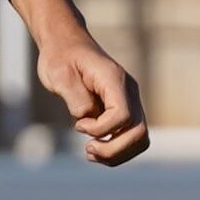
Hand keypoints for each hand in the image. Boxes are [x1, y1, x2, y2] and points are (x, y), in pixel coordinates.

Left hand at [31, 28, 148, 166]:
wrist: (66, 45)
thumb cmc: (60, 58)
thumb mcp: (59, 75)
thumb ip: (75, 98)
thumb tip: (87, 118)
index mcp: (114, 80)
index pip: (122, 115)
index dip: (100, 129)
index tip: (78, 124)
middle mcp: (128, 91)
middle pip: (138, 132)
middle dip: (113, 150)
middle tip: (88, 149)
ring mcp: (129, 100)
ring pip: (140, 138)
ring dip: (117, 154)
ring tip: (91, 152)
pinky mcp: (124, 109)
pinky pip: (131, 137)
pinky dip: (116, 150)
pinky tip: (95, 149)